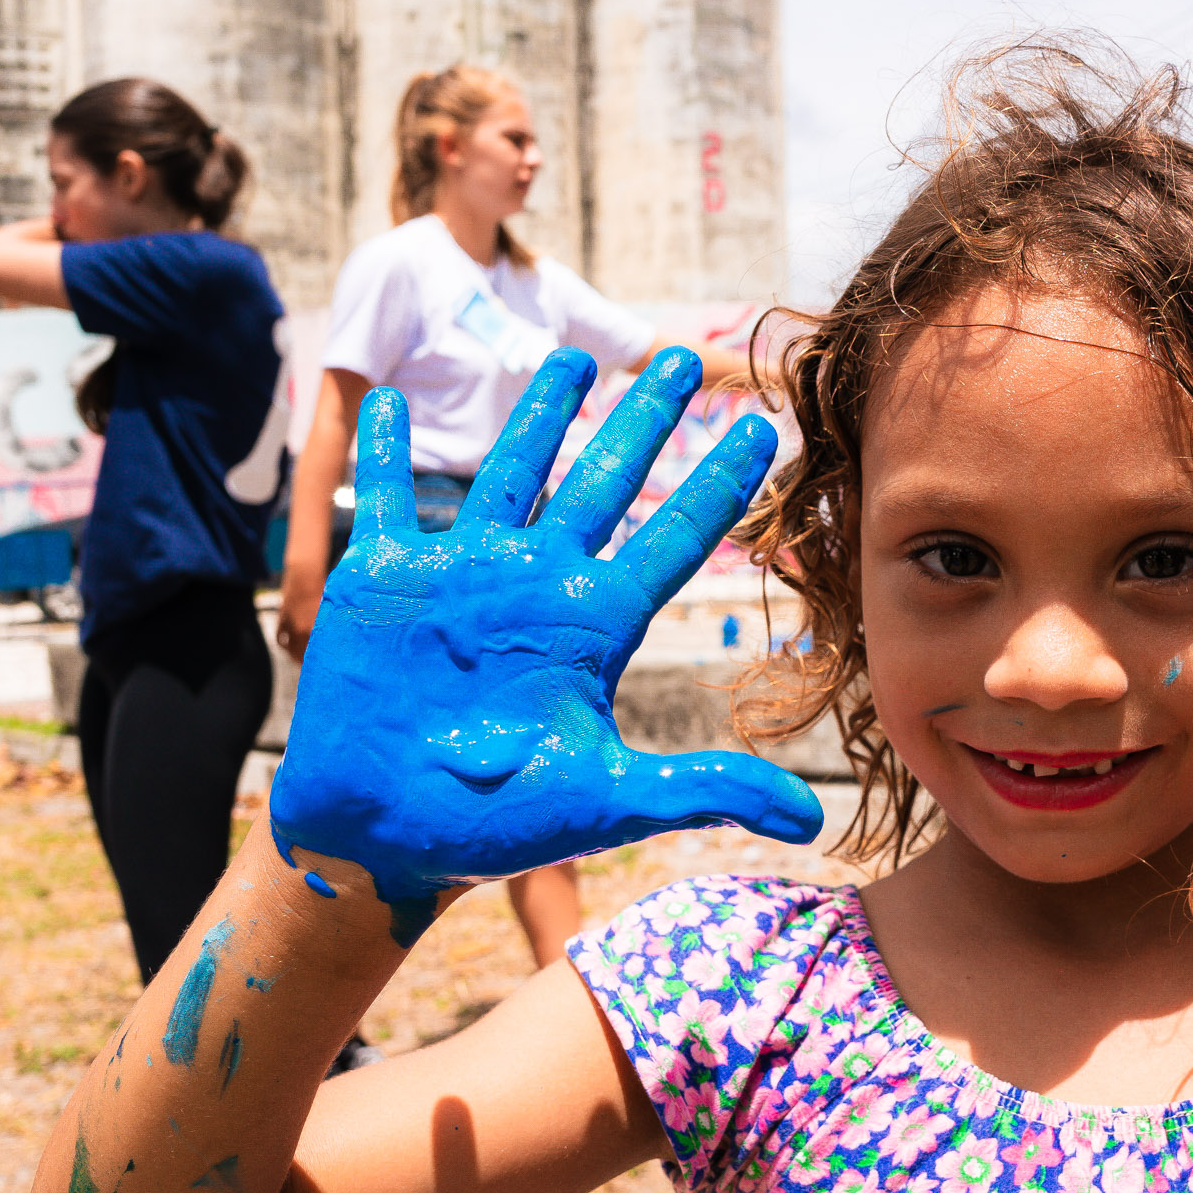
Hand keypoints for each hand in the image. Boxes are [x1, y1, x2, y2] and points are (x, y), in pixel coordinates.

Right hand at [267, 345, 820, 918]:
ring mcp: (462, 576)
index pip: (672, 538)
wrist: (383, 836)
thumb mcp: (609, 800)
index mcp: (592, 625)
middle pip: (603, 482)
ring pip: (512, 470)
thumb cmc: (495, 826)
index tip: (760, 427)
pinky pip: (389, 498)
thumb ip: (705, 790)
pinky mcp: (384, 580)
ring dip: (538, 413)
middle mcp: (535, 586)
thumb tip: (808, 820)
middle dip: (641, 419)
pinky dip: (385, 449)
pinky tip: (385, 397)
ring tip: (572, 357)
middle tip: (678, 359)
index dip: (718, 483)